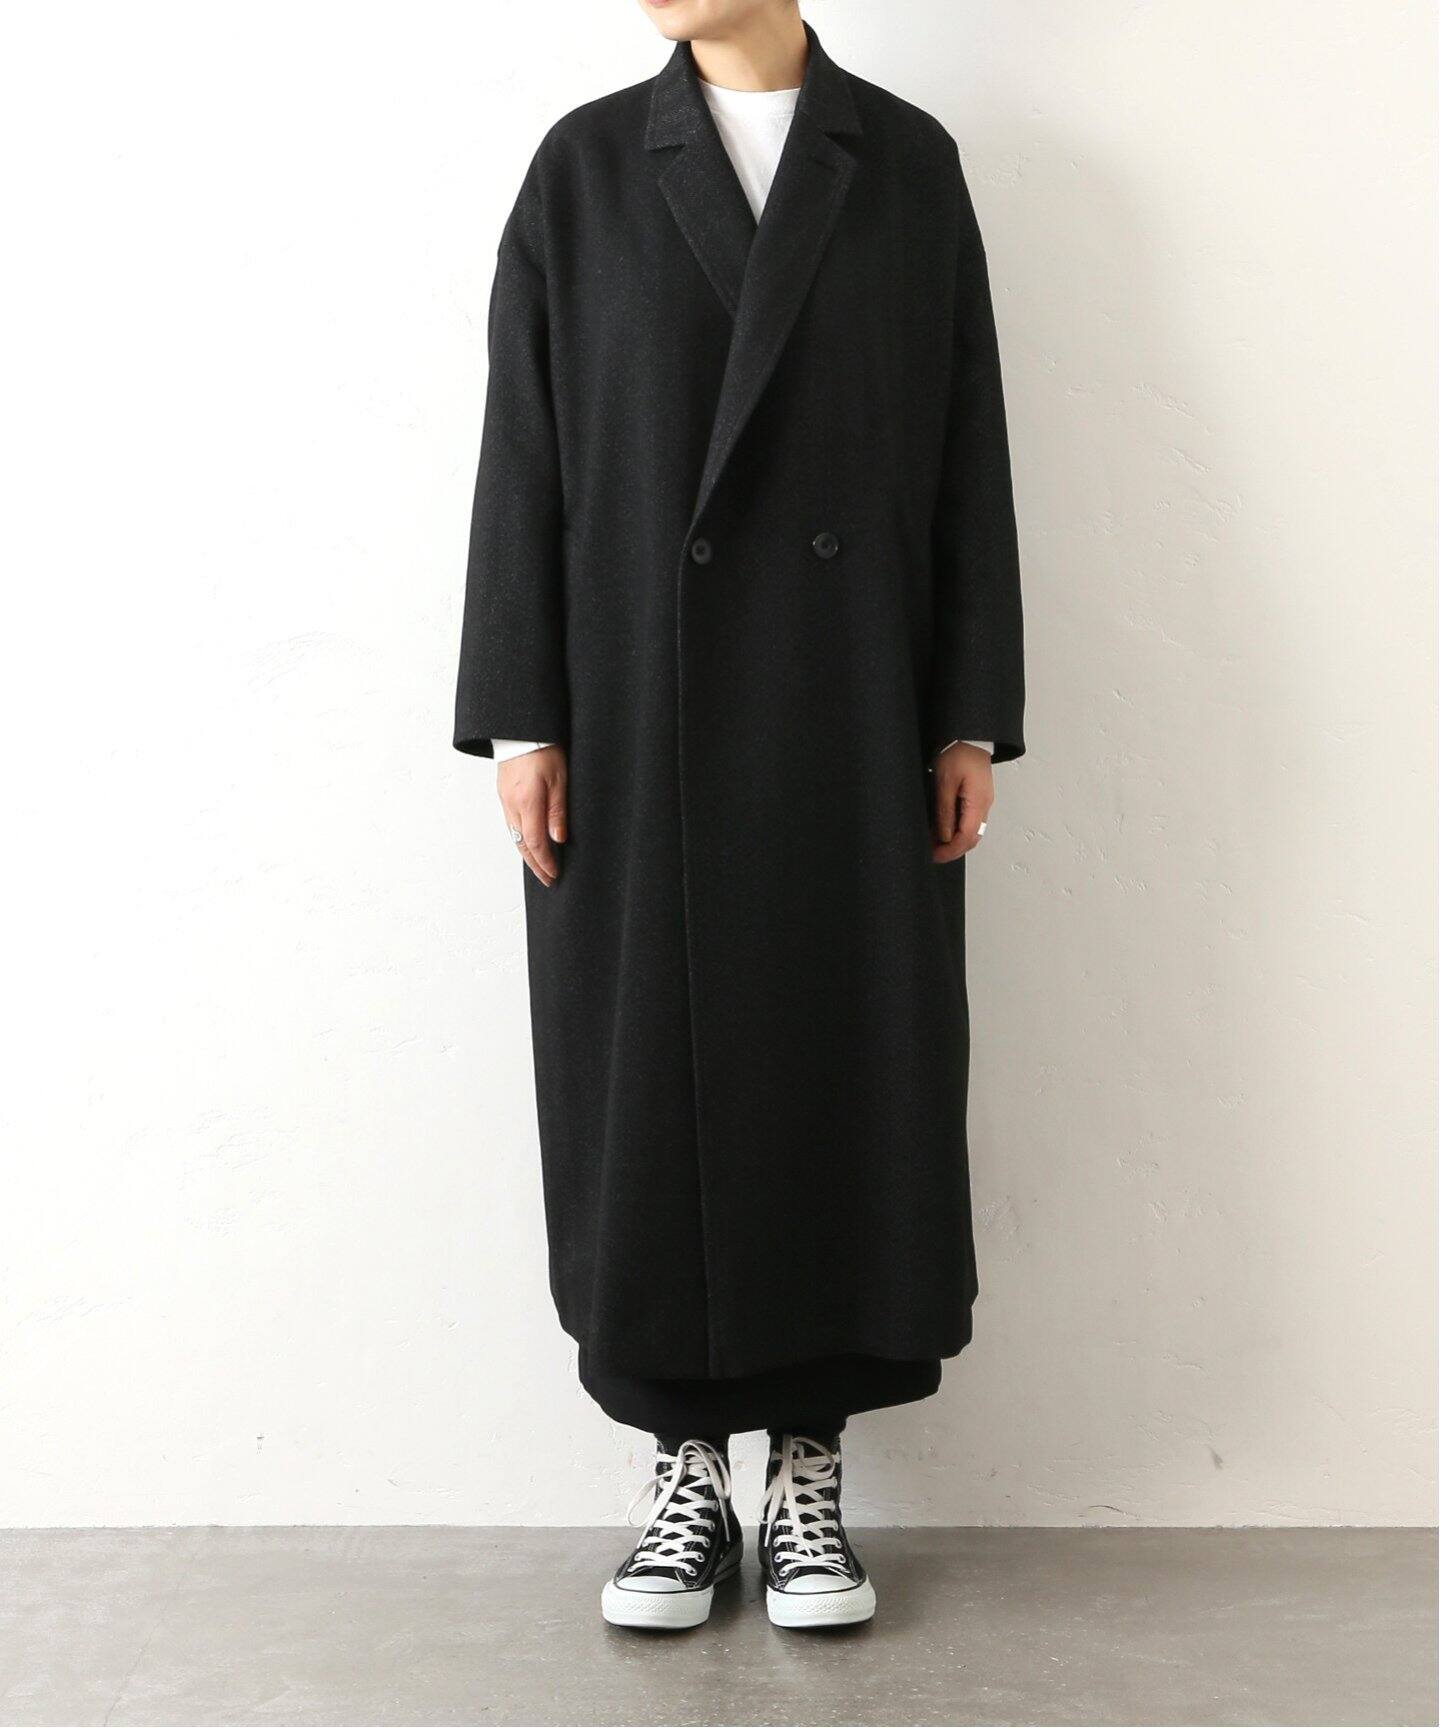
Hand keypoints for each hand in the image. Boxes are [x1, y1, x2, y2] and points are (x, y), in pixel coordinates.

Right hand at [498, 745, 566, 885]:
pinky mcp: (503, 793)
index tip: (554, 876)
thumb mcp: (559, 779)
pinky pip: (510, 824)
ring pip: (514, 836)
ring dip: (527, 854)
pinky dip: (519, 839)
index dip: (545, 863)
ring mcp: (505, 800)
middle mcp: (512, 805)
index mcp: (527, 803)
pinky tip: (527, 842)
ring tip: (539, 866)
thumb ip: (558, 811)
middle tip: (547, 880)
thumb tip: (558, 839)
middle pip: (522, 845)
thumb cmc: (543, 748)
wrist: (520, 728)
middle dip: (535, 865)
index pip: (536, 843)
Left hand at [932, 742, 991, 862]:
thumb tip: (943, 836)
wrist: (969, 734)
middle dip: (952, 850)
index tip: (933, 856)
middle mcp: (984, 804)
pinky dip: (957, 828)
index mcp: (978, 802)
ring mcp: (983, 800)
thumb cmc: (958, 752)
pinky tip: (943, 828)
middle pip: (972, 838)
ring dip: (954, 840)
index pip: (966, 838)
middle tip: (932, 852)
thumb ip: (944, 812)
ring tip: (934, 842)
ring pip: (972, 830)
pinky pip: (971, 820)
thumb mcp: (944, 782)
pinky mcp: (978, 796)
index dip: (949, 851)